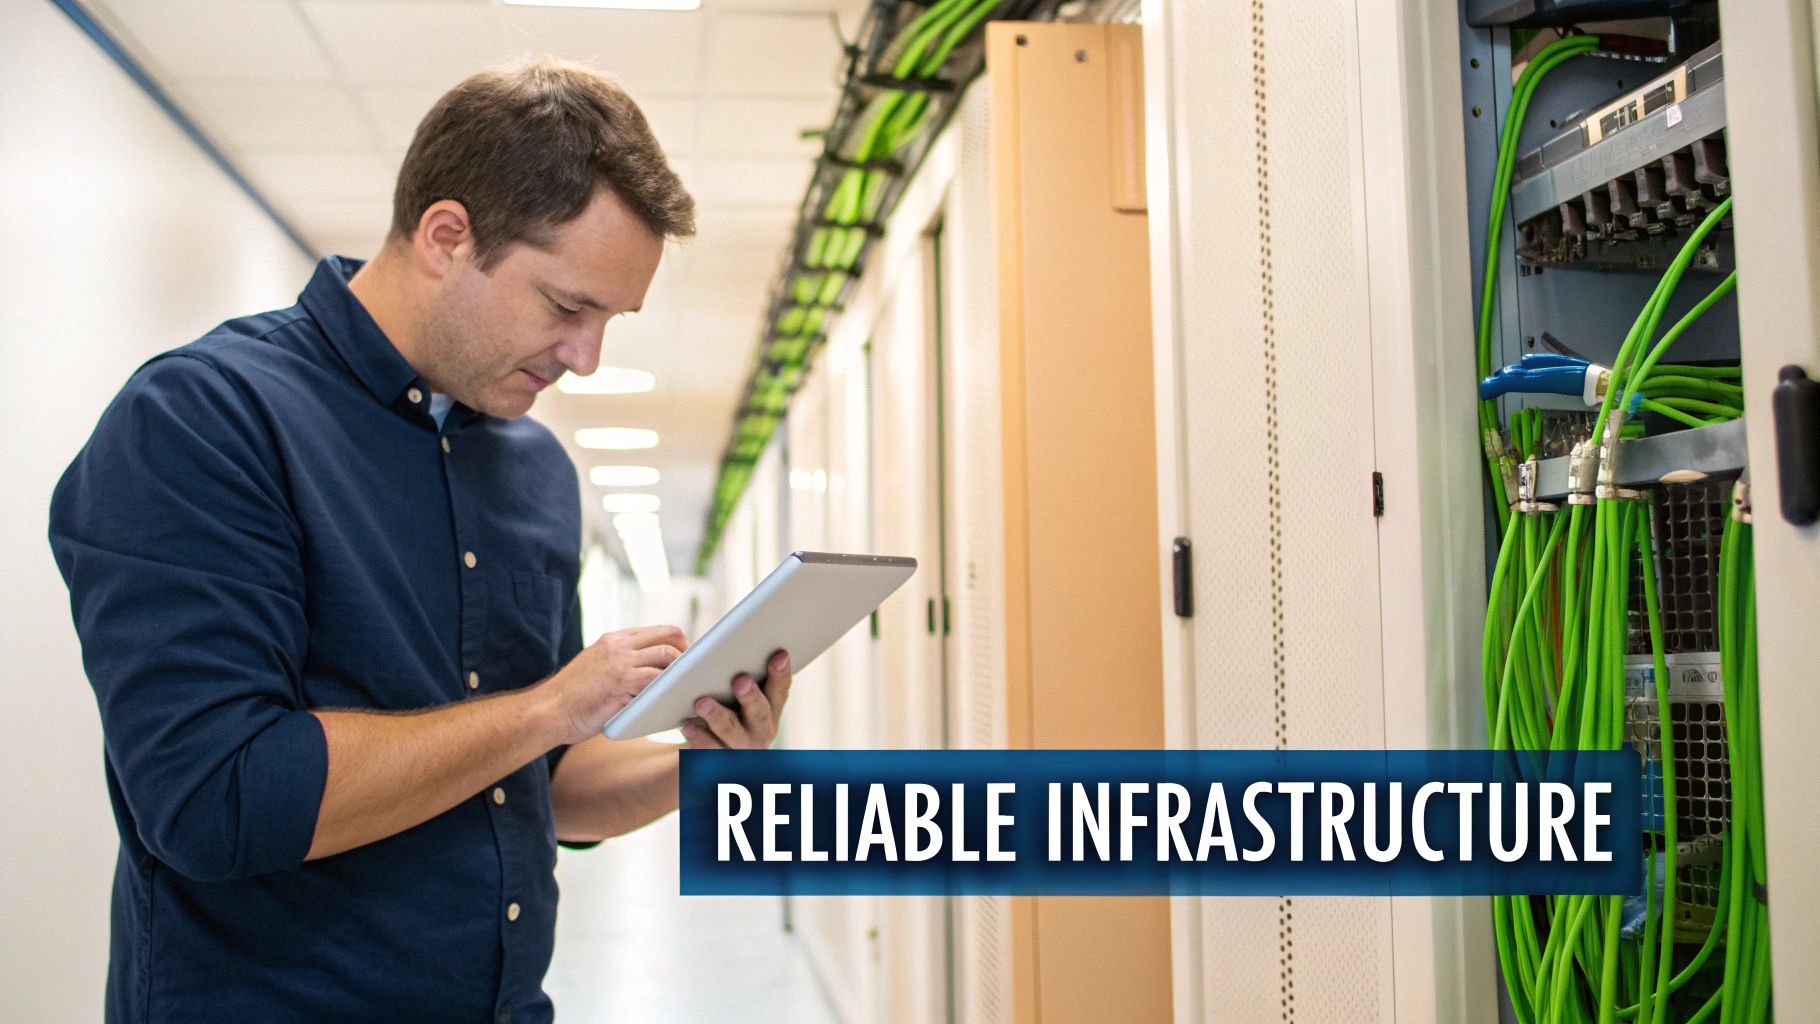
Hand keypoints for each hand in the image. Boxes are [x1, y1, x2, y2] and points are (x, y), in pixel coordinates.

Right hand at [542, 625, 685, 743]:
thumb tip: (650, 670)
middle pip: (670, 637)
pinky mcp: (622, 684)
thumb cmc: (572, 697)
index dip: (679, 643)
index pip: (659, 631)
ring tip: (689, 687)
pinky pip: (658, 682)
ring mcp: (621, 664)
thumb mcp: (595, 666)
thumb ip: (620, 662)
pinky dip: (670, 690)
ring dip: (682, 673)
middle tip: (696, 673)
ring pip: (668, 657)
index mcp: (614, 639)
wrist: (547, 711)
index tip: (688, 659)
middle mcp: (619, 646)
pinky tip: (675, 702)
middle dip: (688, 654)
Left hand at [681, 649, 792, 749]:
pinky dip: (698, 737)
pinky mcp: (719, 762)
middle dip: (751, 696)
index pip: (780, 690)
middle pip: (759, 713)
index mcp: (770, 709)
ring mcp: (741, 749)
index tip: (780, 654)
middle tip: (741, 679)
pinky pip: (708, 750)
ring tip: (702, 702)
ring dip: (718, 716)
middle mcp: (761, 731)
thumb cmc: (725, 710)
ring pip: (732, 732)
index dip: (781, 673)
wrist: (711, 755)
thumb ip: (742, 677)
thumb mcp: (737, 697)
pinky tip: (687, 724)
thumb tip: (728, 647)